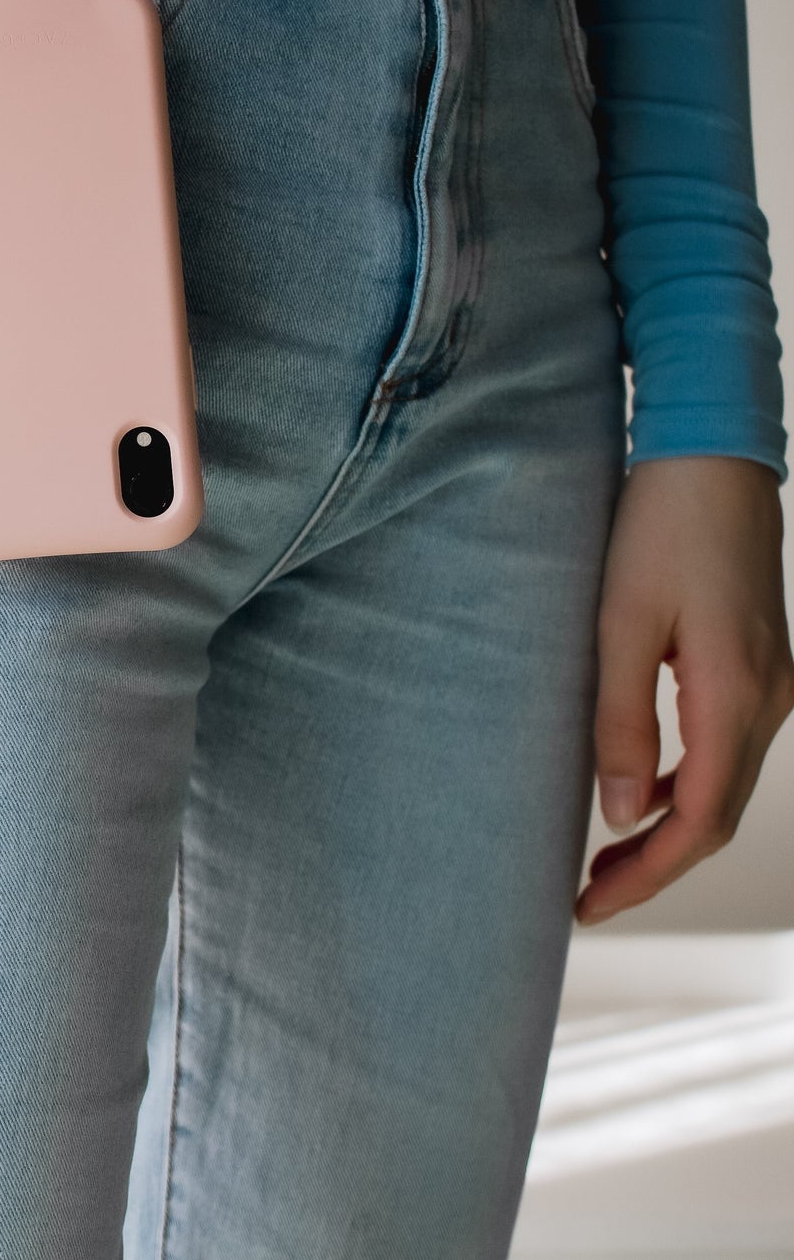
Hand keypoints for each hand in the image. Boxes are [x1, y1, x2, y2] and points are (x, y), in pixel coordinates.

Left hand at [575, 455, 793, 925]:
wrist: (711, 452)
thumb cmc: (660, 525)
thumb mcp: (621, 622)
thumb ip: (621, 721)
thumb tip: (618, 815)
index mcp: (735, 698)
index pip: (698, 823)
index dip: (647, 876)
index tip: (590, 907)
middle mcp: (769, 701)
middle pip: (717, 815)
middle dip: (655, 865)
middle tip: (588, 897)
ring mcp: (771, 681)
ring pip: (725, 784)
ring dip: (669, 826)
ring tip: (604, 856)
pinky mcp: (758, 662)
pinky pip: (726, 745)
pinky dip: (684, 780)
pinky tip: (639, 787)